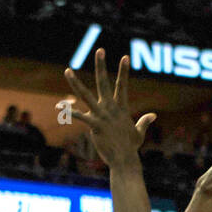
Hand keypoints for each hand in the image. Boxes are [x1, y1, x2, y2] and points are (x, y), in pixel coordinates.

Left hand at [63, 50, 156, 167]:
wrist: (124, 160)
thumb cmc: (131, 148)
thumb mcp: (139, 133)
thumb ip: (144, 122)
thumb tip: (153, 115)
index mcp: (121, 108)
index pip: (122, 85)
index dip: (124, 71)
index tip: (125, 57)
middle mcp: (110, 108)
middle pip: (104, 82)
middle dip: (101, 66)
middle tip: (99, 50)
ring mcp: (101, 116)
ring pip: (85, 95)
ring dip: (75, 83)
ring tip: (67, 70)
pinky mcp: (94, 125)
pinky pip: (79, 116)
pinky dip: (68, 112)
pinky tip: (58, 107)